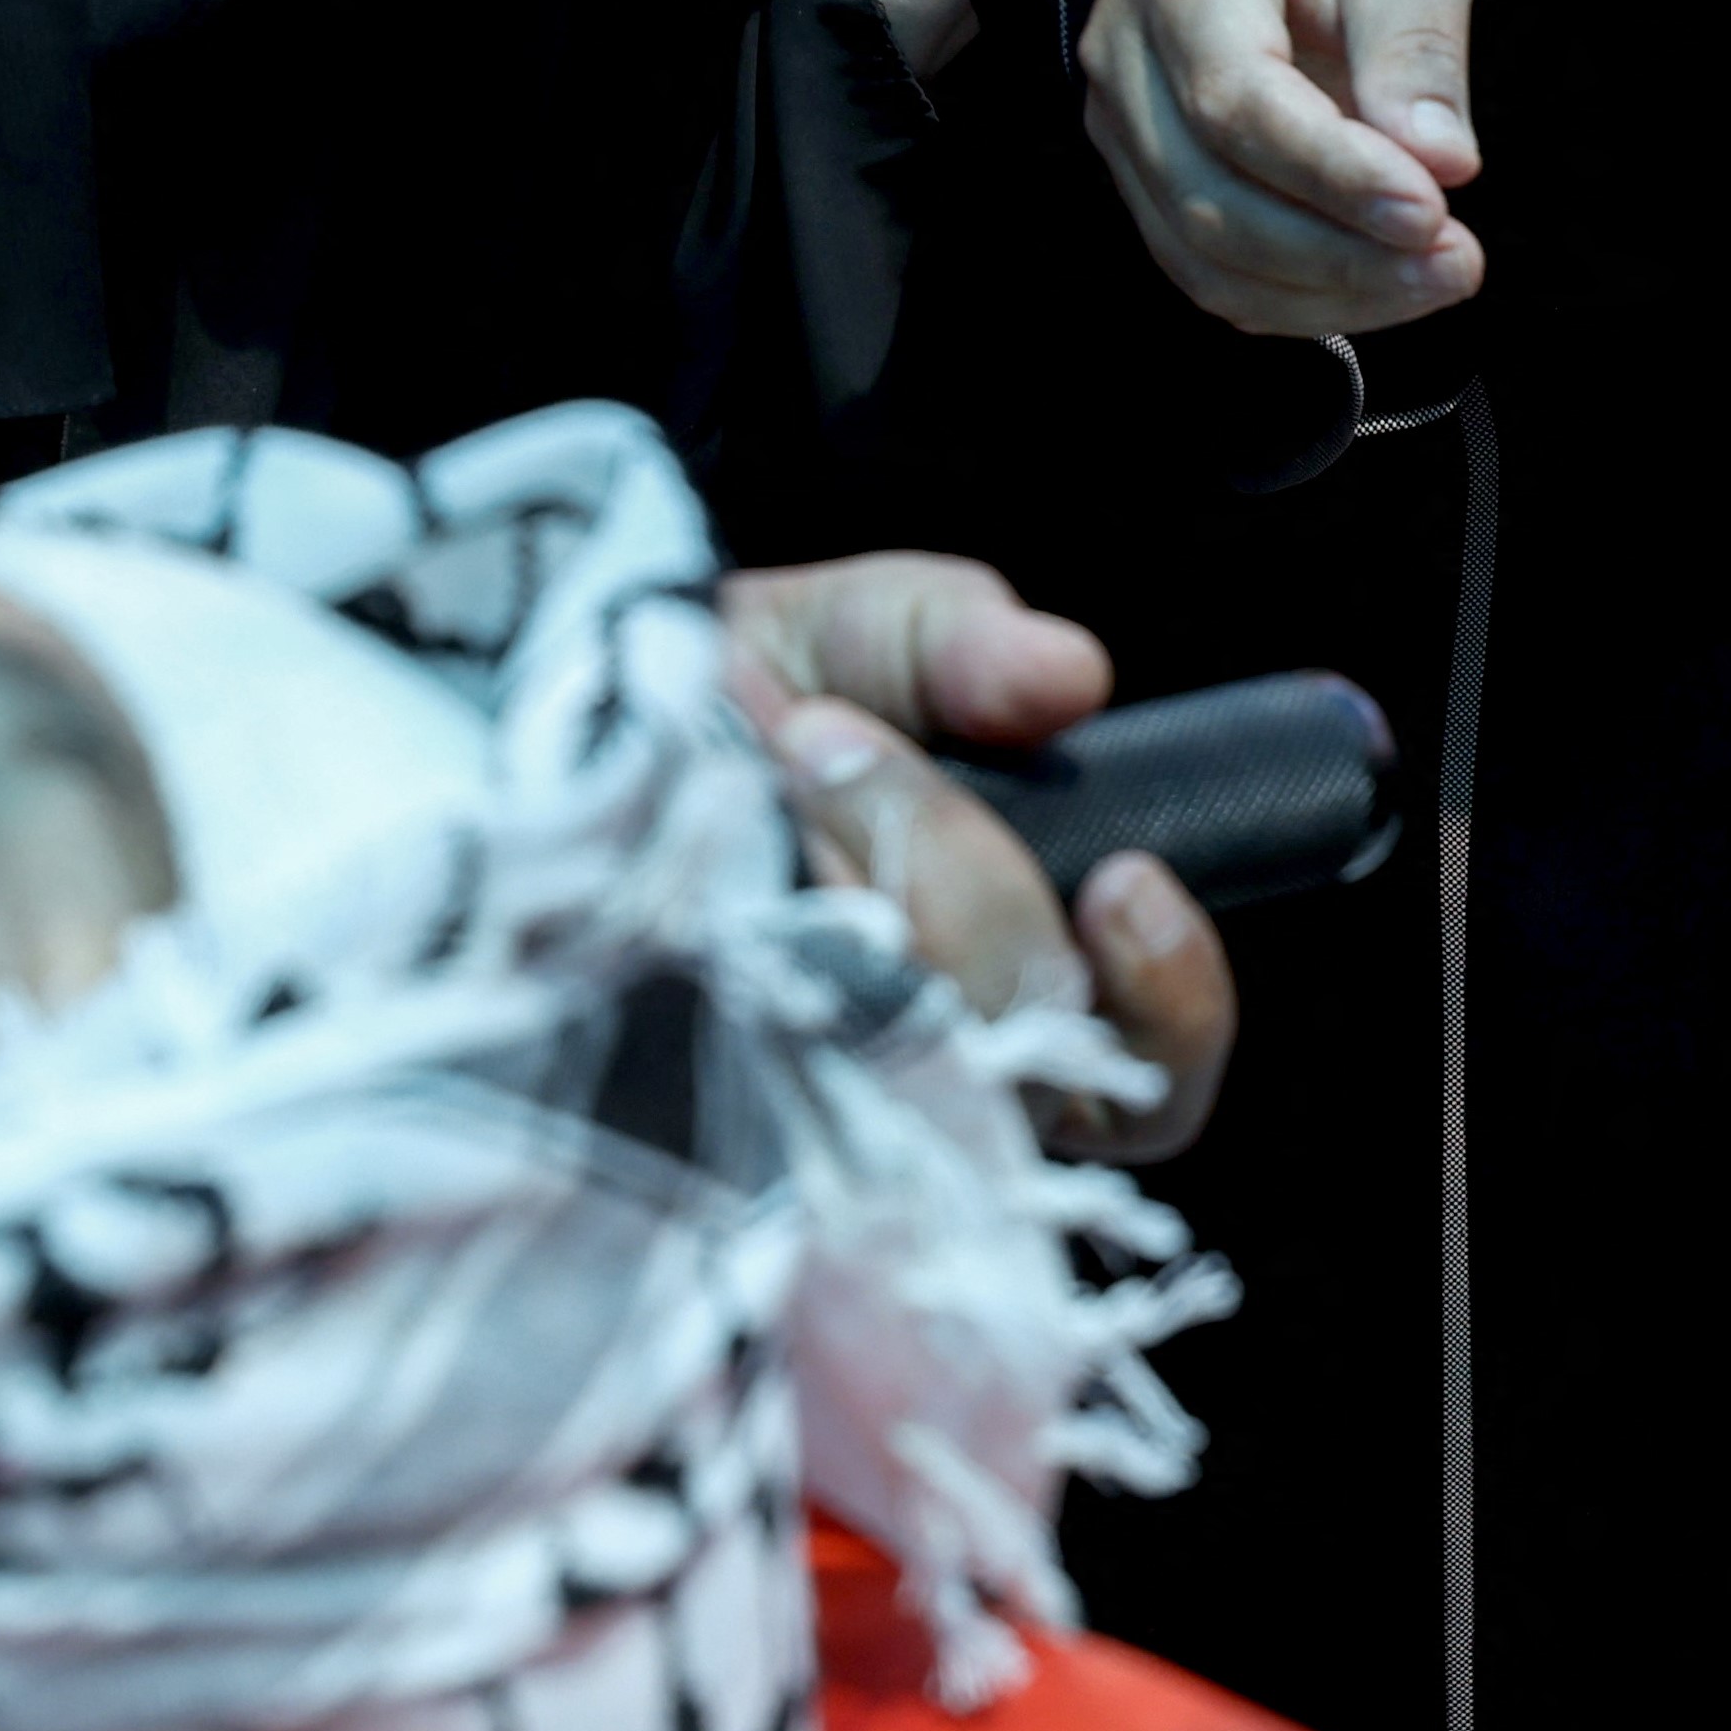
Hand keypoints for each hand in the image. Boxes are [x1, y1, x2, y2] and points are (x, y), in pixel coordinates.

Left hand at [725, 553, 1233, 1165]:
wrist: (560, 714)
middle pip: (1018, 1053)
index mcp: (1013, 985)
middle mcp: (927, 1073)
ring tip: (778, 760)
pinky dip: (749, 946)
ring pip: (899, 1061)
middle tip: (835, 741)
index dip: (1169, 1004)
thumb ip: (972, 647)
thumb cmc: (748, 686)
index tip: (1129, 878)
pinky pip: (760, 1066)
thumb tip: (1070, 675)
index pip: (1148, 1082)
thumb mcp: (872, 634)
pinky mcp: (698, 1090)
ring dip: (852, 890)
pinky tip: (720, 856)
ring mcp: (815, 1095)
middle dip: (956, 875)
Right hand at [1077, 0, 1486, 332]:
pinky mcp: (1149, 174)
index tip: (1432, 210)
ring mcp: (1124, 121)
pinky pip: (1208, 268)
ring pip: (1202, 253)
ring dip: (1326, 290)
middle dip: (1340, 251)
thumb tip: (1438, 162)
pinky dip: (1300, 298)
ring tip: (1438, 277)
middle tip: (1459, 262)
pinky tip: (1384, 283)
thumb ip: (1416, 41)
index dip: (1332, 171)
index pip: (1235, 96)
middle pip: (1210, 193)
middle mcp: (1125, 50)